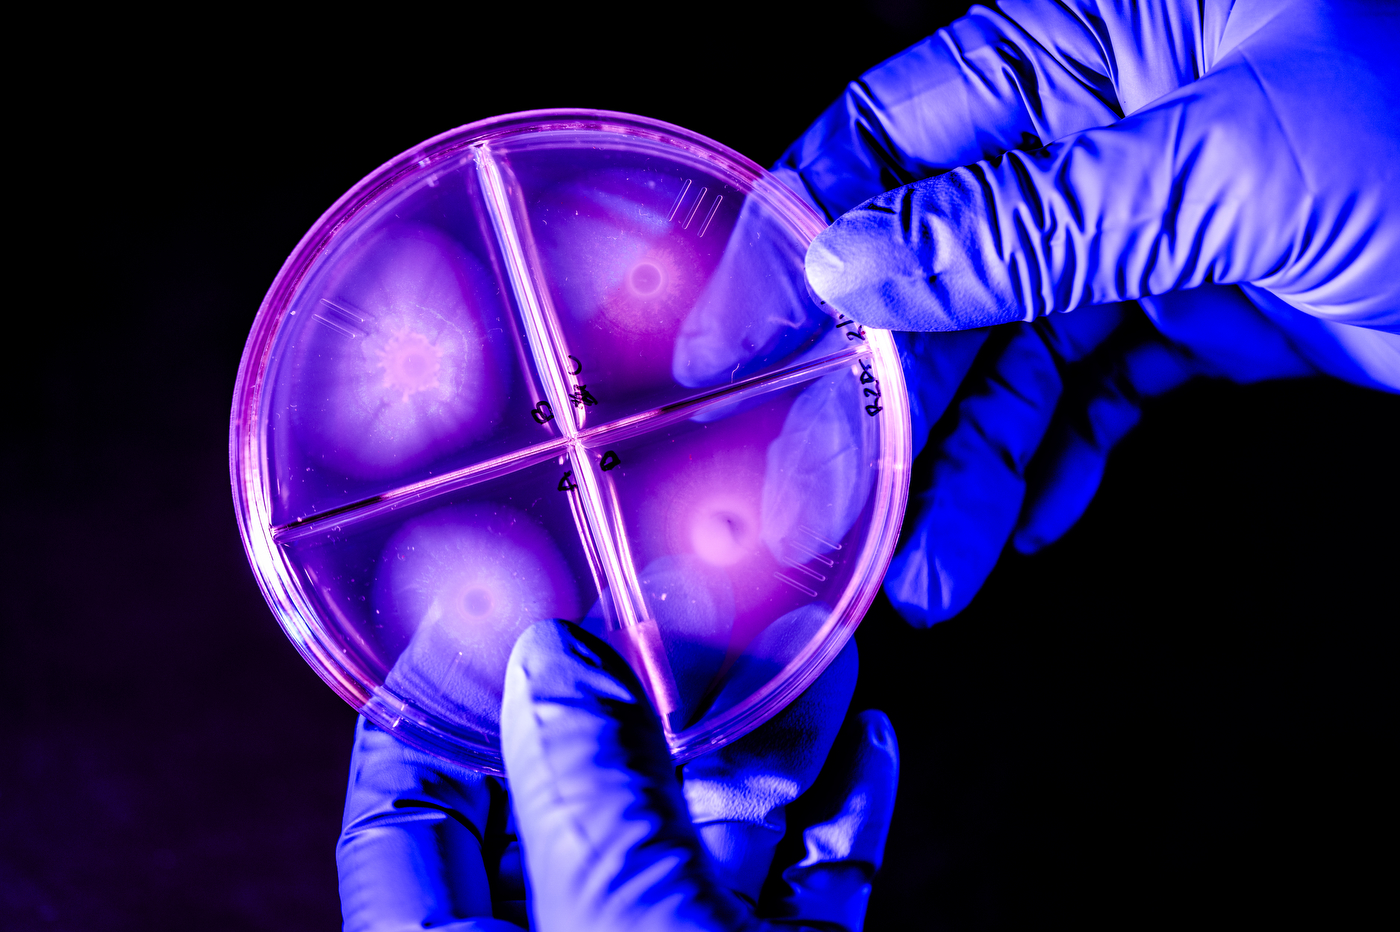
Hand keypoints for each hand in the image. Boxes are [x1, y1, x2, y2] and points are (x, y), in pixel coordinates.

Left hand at [337, 622, 896, 929]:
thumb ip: (586, 788)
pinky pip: (804, 885)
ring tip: (798, 639)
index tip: (466, 612)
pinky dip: (833, 813)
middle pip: (577, 802)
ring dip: (763, 737)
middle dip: (635, 695)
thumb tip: (553, 661)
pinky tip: (859, 737)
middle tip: (664, 600)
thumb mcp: (626, 916)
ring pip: (707, 835)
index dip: (424, 709)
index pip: (404, 819)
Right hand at [776, 0, 1398, 624]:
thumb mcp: (1225, 169)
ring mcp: (1146, 224)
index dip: (802, 237)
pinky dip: (1052, 465)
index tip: (738, 340)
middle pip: (937, 271)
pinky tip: (1014, 527)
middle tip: (832, 503)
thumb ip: (1024, 223)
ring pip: (1011, 355)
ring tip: (931, 567)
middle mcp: (1099, 131)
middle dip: (885, 400)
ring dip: (965, 467)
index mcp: (1091, 46)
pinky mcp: (1198, 308)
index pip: (891, 133)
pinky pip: (1093, 394)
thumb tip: (857, 260)